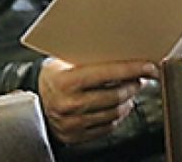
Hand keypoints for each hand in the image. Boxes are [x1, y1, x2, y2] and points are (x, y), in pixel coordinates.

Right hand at [38, 58, 159, 144]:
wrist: (32, 99)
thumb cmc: (55, 75)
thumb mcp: (66, 60)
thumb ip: (92, 56)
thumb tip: (126, 47)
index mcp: (65, 81)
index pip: (108, 73)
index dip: (133, 69)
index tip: (149, 67)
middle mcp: (67, 104)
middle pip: (115, 95)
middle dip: (134, 85)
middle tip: (142, 76)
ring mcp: (70, 123)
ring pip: (114, 113)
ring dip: (128, 100)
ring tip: (131, 90)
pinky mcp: (74, 136)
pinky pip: (106, 127)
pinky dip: (117, 115)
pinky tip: (119, 105)